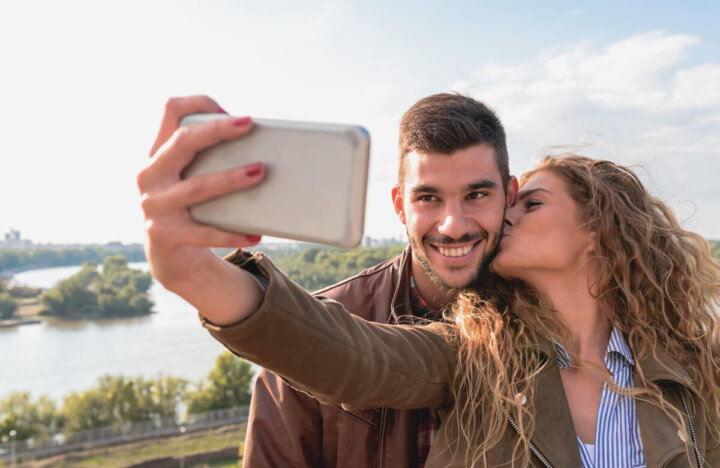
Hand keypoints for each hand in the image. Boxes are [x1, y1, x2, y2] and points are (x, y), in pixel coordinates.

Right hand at [138, 96, 263, 319]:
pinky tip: (254, 233)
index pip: (170, 112)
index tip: (227, 109)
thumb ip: (210, 159)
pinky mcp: (164, 235)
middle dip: (217, 131)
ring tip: (260, 172)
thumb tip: (262, 145)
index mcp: (158, 154)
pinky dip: (231, 233)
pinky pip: (203, 233)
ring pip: (197, 187)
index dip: (198, 103)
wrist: (169, 255)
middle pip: (182, 142)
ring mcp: (154, 206)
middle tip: (248, 125)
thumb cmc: (192, 207)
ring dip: (231, 179)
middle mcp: (150, 175)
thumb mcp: (191, 178)